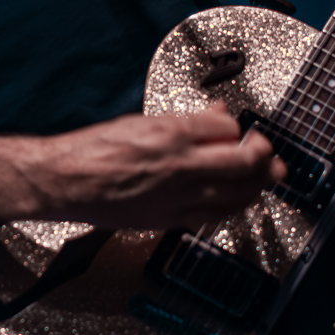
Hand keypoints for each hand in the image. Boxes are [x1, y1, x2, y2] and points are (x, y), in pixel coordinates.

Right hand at [31, 103, 283, 229]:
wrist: (65, 181)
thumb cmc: (93, 149)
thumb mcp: (141, 121)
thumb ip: (184, 121)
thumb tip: (216, 115)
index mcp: (169, 133)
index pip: (226, 127)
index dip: (240, 127)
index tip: (242, 129)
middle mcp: (177, 166)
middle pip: (243, 163)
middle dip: (264, 157)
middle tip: (270, 153)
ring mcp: (174, 197)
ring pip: (235, 194)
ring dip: (258, 185)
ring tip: (266, 177)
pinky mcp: (167, 219)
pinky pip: (214, 216)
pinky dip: (233, 206)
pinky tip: (239, 200)